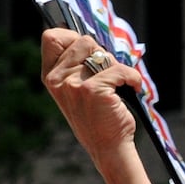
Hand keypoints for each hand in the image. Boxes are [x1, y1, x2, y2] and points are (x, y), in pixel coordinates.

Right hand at [41, 29, 141, 161]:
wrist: (108, 148)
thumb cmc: (98, 118)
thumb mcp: (77, 91)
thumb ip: (76, 66)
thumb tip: (92, 40)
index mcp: (50, 77)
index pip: (50, 37)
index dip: (71, 35)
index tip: (89, 50)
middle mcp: (58, 79)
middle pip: (83, 41)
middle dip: (102, 54)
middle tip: (110, 75)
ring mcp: (73, 84)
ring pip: (101, 53)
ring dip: (116, 66)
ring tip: (119, 84)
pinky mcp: (93, 90)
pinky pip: (118, 69)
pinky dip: (132, 77)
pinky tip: (134, 87)